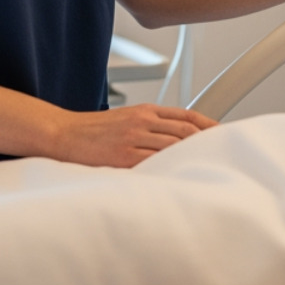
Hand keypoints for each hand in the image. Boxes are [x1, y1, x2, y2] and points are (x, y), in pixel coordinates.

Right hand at [44, 103, 216, 167]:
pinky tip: (179, 174)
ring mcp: (134, 138)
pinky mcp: (124, 156)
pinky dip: (169, 167)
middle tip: (220, 153)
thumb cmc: (92, 130)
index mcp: (145, 110)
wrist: (63, 133)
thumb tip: (174, 138)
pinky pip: (154, 161)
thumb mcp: (125, 118)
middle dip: (206, 142)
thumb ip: (149, 125)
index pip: (186, 115)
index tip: (221, 134)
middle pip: (186, 131)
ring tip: (205, 166)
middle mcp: (143, 121)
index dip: (208, 125)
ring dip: (191, 155)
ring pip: (173, 145)